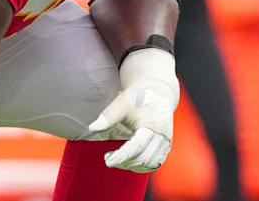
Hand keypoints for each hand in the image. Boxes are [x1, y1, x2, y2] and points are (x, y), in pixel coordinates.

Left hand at [88, 48, 178, 172]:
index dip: (122, 156)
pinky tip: (128, 162)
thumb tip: (92, 127)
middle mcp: (162, 135)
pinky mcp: (166, 146)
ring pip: (150, 164)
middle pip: (143, 158)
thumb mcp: (122, 102)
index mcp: (153, 124)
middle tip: (108, 158)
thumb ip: (108, 116)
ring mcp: (166, 142)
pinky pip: (156, 163)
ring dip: (132, 166)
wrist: (157, 92)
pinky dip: (142, 166)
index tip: (108, 161)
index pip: (136, 146)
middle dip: (124, 162)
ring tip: (117, 160)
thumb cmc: (138, 97)